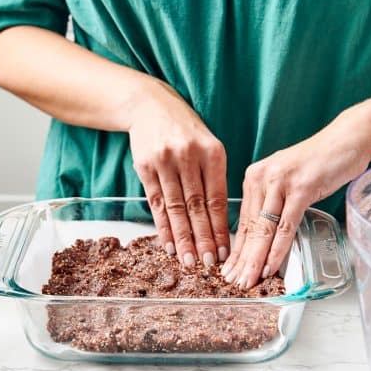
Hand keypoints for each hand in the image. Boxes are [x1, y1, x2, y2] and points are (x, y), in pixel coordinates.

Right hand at [129, 79, 228, 266]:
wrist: (150, 106)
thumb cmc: (185, 130)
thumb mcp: (208, 146)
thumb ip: (214, 178)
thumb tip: (221, 221)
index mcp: (212, 153)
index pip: (218, 198)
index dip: (221, 227)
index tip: (226, 250)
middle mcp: (189, 157)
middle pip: (197, 207)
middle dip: (204, 238)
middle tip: (209, 264)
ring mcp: (165, 162)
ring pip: (176, 208)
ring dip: (182, 238)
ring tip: (189, 261)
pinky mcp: (144, 167)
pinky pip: (155, 203)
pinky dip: (163, 226)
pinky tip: (168, 244)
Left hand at [222, 108, 370, 288]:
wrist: (346, 139)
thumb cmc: (318, 162)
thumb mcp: (286, 181)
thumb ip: (272, 202)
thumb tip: (263, 235)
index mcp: (254, 177)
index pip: (243, 221)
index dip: (236, 249)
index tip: (230, 269)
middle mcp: (261, 178)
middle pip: (250, 227)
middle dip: (241, 260)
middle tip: (233, 283)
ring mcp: (280, 183)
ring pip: (264, 229)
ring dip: (255, 259)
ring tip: (248, 280)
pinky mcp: (300, 189)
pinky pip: (285, 226)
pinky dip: (277, 250)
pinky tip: (270, 266)